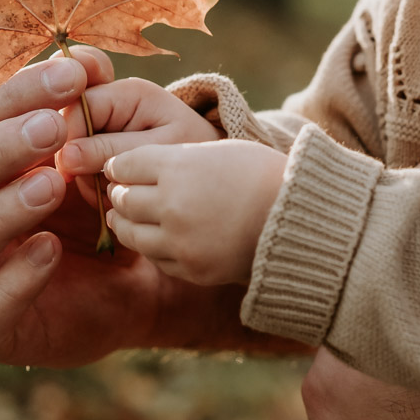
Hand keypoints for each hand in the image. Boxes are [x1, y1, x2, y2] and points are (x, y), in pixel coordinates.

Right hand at [0, 47, 276, 365]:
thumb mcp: (97, 141)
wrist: (130, 275)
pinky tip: (51, 250)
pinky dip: (11, 283)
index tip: (71, 76)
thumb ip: (85, 100)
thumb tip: (86, 56)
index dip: (9, 96)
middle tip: (52, 129)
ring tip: (53, 187)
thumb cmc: (91, 195)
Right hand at [55, 76, 222, 190]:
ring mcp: (104, 126)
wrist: (212, 166)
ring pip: (71, 154)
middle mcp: (111, 103)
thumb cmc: (194, 150)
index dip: (67, 137)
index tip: (73, 172)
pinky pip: (81, 168)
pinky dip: (93, 185)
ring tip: (120, 190)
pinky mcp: (102, 148)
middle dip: (80, 163)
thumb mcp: (160, 149)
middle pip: (67, 130)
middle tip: (105, 186)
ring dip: (87, 179)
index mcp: (127, 92)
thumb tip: (67, 157)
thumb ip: (116, 151)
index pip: (77, 106)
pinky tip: (116, 192)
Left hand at [102, 140, 287, 284]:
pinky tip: (158, 236)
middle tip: (123, 190)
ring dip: (126, 222)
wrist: (300, 218)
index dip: (120, 166)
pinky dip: (152, 245)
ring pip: (130, 232)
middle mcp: (172, 204)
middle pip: (122, 198)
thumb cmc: (261, 174)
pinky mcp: (190, 268)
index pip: (124, 165)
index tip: (121, 168)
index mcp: (178, 166)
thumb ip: (171, 158)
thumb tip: (129, 169)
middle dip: (121, 193)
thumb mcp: (215, 151)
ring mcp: (179, 240)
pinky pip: (155, 257)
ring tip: (129, 215)